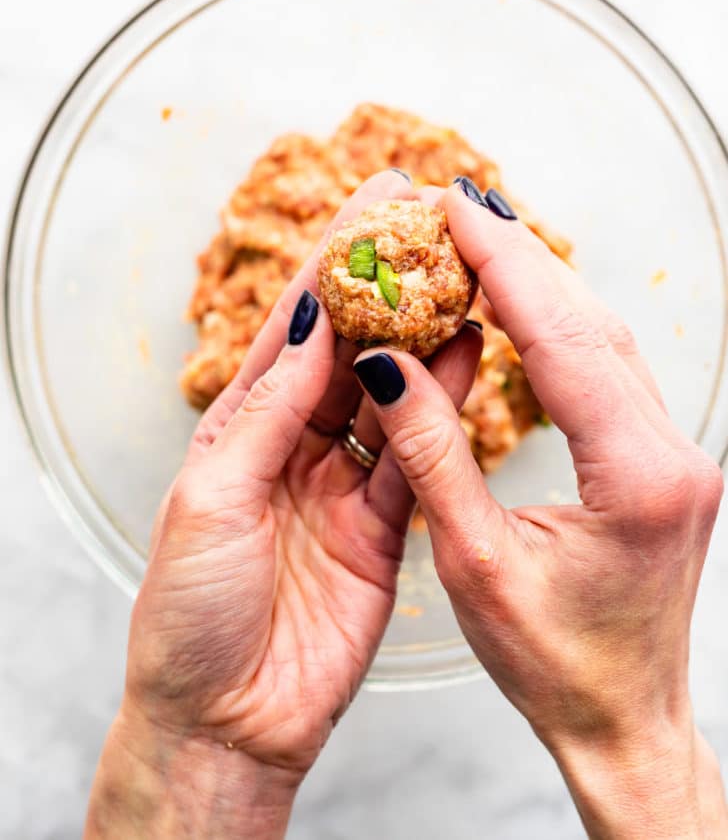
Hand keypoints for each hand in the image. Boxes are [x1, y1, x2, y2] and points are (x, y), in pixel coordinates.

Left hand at [85, 170, 482, 838]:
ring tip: (462, 279)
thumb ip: (270, 412)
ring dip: (424, 338)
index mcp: (236, 430)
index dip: (330, 264)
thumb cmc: (190, 615)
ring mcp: (341, 483)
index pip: (291, 328)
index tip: (371, 206)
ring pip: (391, 394)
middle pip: (348, 350)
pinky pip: (418, 455)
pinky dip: (442, 409)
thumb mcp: (212, 498)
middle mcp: (291, 446)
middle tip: (429, 226)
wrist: (227, 720)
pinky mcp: (384, 526)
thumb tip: (310, 327)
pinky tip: (466, 359)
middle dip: (386, 287)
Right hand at [353, 180, 726, 838]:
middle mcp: (670, 451)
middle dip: (520, 256)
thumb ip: (431, 454)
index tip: (454, 208)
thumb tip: (386, 365)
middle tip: (456, 206)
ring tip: (480, 239)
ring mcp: (675, 451)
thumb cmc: (552, 663)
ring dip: (542, 282)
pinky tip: (523, 305)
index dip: (502, 264)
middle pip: (590, 321)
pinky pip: (612, 366)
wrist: (623, 720)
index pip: (558, 338)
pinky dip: (561, 323)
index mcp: (633, 476)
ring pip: (606, 336)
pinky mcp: (662, 458)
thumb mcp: (473, 562)